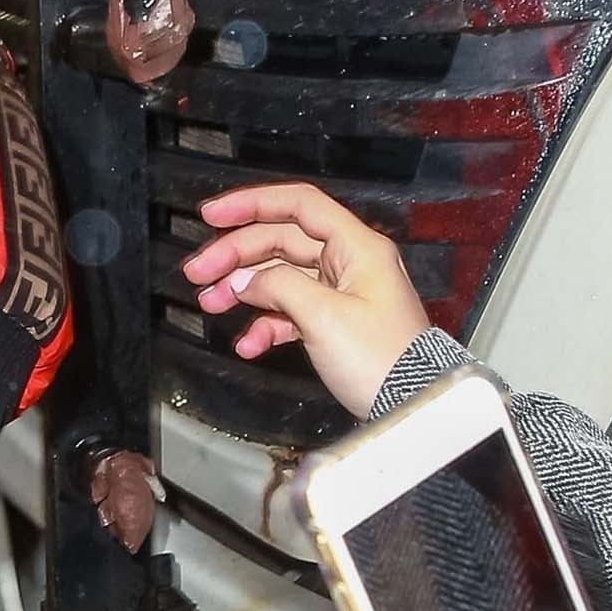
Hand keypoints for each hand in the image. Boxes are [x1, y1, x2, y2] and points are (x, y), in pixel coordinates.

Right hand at [180, 182, 430, 414]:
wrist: (413, 406)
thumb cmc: (384, 360)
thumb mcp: (325, 316)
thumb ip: (279, 287)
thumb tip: (246, 281)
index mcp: (357, 248)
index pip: (299, 206)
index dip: (252, 205)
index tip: (212, 215)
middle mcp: (350, 264)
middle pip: (282, 242)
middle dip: (236, 256)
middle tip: (198, 272)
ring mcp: (342, 294)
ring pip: (281, 278)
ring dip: (243, 290)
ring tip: (210, 303)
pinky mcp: (335, 324)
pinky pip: (291, 313)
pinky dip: (265, 324)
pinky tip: (248, 343)